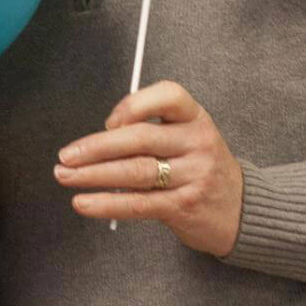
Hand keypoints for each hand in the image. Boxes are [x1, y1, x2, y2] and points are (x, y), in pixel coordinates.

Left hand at [53, 80, 243, 255]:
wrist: (240, 209)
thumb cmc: (197, 166)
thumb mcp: (185, 136)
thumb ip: (148, 129)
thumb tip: (97, 138)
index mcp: (194, 118)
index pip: (169, 95)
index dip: (133, 104)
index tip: (109, 121)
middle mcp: (197, 142)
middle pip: (140, 138)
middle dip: (96, 146)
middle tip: (65, 155)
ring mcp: (194, 175)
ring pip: (135, 171)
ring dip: (92, 174)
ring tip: (64, 175)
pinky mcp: (185, 206)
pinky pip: (139, 203)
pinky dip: (107, 203)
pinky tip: (83, 203)